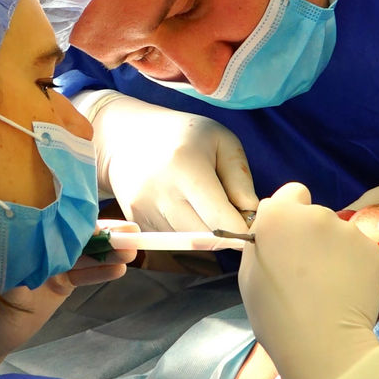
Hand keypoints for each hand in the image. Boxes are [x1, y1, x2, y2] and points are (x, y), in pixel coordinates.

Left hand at [0, 221, 137, 364]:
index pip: (61, 229)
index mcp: (28, 245)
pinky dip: (101, 272)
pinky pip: (83, 276)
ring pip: (85, 257)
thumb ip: (21, 281)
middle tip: (133, 234)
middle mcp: (42, 252)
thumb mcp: (5, 295)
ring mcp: (53, 267)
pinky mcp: (60, 284)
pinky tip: (119, 270)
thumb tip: (32, 264)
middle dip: (106, 236)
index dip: (86, 226)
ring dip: (109, 254)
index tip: (106, 226)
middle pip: (78, 240)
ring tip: (133, 252)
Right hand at [89, 93, 257, 232]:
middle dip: (226, 235)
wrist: (126, 135)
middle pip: (206, 238)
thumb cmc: (183, 135)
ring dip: (205, 236)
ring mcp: (144, 209)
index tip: (252, 222)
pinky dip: (185, 234)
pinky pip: (171, 242)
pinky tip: (184, 209)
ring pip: (189, 243)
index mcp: (187, 168)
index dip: (243, 229)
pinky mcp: (136, 221)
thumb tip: (251, 215)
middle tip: (233, 218)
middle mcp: (162, 193)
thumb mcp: (221, 141)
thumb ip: (240, 178)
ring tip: (205, 208)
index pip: (221, 220)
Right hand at [241, 183, 378, 378]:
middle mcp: (314, 213)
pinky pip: (358, 249)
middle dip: (310, 233)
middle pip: (314, 214)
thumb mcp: (249, 274)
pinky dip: (353, 263)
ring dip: (332, 249)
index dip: (288, 214)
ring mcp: (347, 229)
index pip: (290, 193)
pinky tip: (347, 288)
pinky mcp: (372, 248)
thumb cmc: (274, 314)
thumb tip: (273, 230)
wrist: (323, 343)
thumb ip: (261, 241)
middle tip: (306, 268)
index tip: (288, 238)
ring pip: (337, 233)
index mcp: (277, 215)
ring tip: (329, 283)